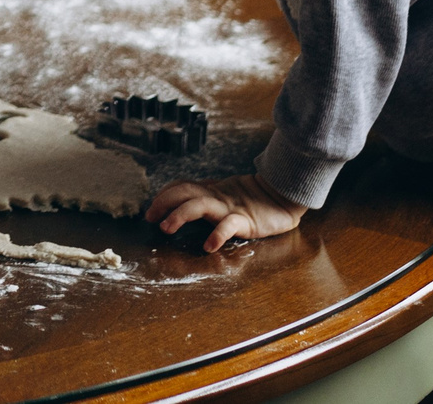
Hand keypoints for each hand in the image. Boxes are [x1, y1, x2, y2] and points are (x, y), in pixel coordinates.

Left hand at [148, 174, 306, 252]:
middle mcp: (216, 196)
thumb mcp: (224, 197)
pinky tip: (208, 246)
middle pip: (184, 191)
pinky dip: (216, 235)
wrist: (282, 196)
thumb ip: (206, 199)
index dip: (164, 195)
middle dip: (163, 202)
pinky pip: (229, 226)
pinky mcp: (245, 220)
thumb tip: (180, 206)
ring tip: (166, 228)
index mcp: (210, 191)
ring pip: (200, 204)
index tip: (150, 210)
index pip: (181, 186)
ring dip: (180, 215)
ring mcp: (229, 207)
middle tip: (149, 218)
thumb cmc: (252, 200)